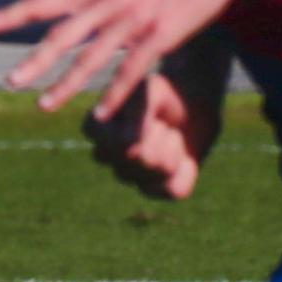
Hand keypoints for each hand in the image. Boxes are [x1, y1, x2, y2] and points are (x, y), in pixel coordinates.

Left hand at [0, 0, 244, 116]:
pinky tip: (100, 114)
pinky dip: (115, 93)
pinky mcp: (161, 35)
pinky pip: (134, 70)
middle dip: (35, 60)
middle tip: (10, 82)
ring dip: (68, 84)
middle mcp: (108, 1)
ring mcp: (134, 20)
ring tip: (44, 105)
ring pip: (94, 57)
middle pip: (64, 35)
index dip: (12, 13)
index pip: (44, 0)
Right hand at [82, 72, 218, 199]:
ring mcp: (128, 176)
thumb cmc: (162, 93)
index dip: (142, 126)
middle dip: (160, 136)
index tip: (149, 110)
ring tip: (171, 135)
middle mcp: (106, 155)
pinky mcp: (153, 190)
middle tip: (162, 123)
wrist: (186, 102)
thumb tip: (129, 144)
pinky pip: (174, 190)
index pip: (117, 143)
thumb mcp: (151, 91)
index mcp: (94, 128)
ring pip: (158, 172)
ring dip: (174, 148)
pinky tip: (183, 156)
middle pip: (139, 158)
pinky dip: (187, 170)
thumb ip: (138, 112)